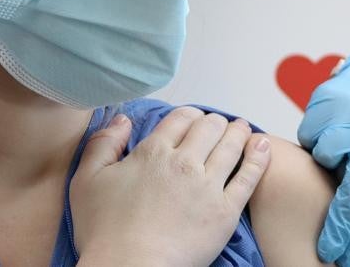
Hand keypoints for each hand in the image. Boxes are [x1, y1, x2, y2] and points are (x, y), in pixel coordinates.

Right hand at [71, 107, 270, 266]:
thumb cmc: (104, 233)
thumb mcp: (86, 181)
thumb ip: (103, 144)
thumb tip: (122, 119)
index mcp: (152, 153)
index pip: (181, 119)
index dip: (190, 116)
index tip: (193, 121)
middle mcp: (183, 163)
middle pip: (210, 127)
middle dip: (215, 122)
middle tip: (219, 126)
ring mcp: (207, 186)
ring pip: (232, 145)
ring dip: (239, 131)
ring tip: (242, 129)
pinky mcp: (226, 211)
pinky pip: (249, 176)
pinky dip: (258, 156)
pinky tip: (263, 146)